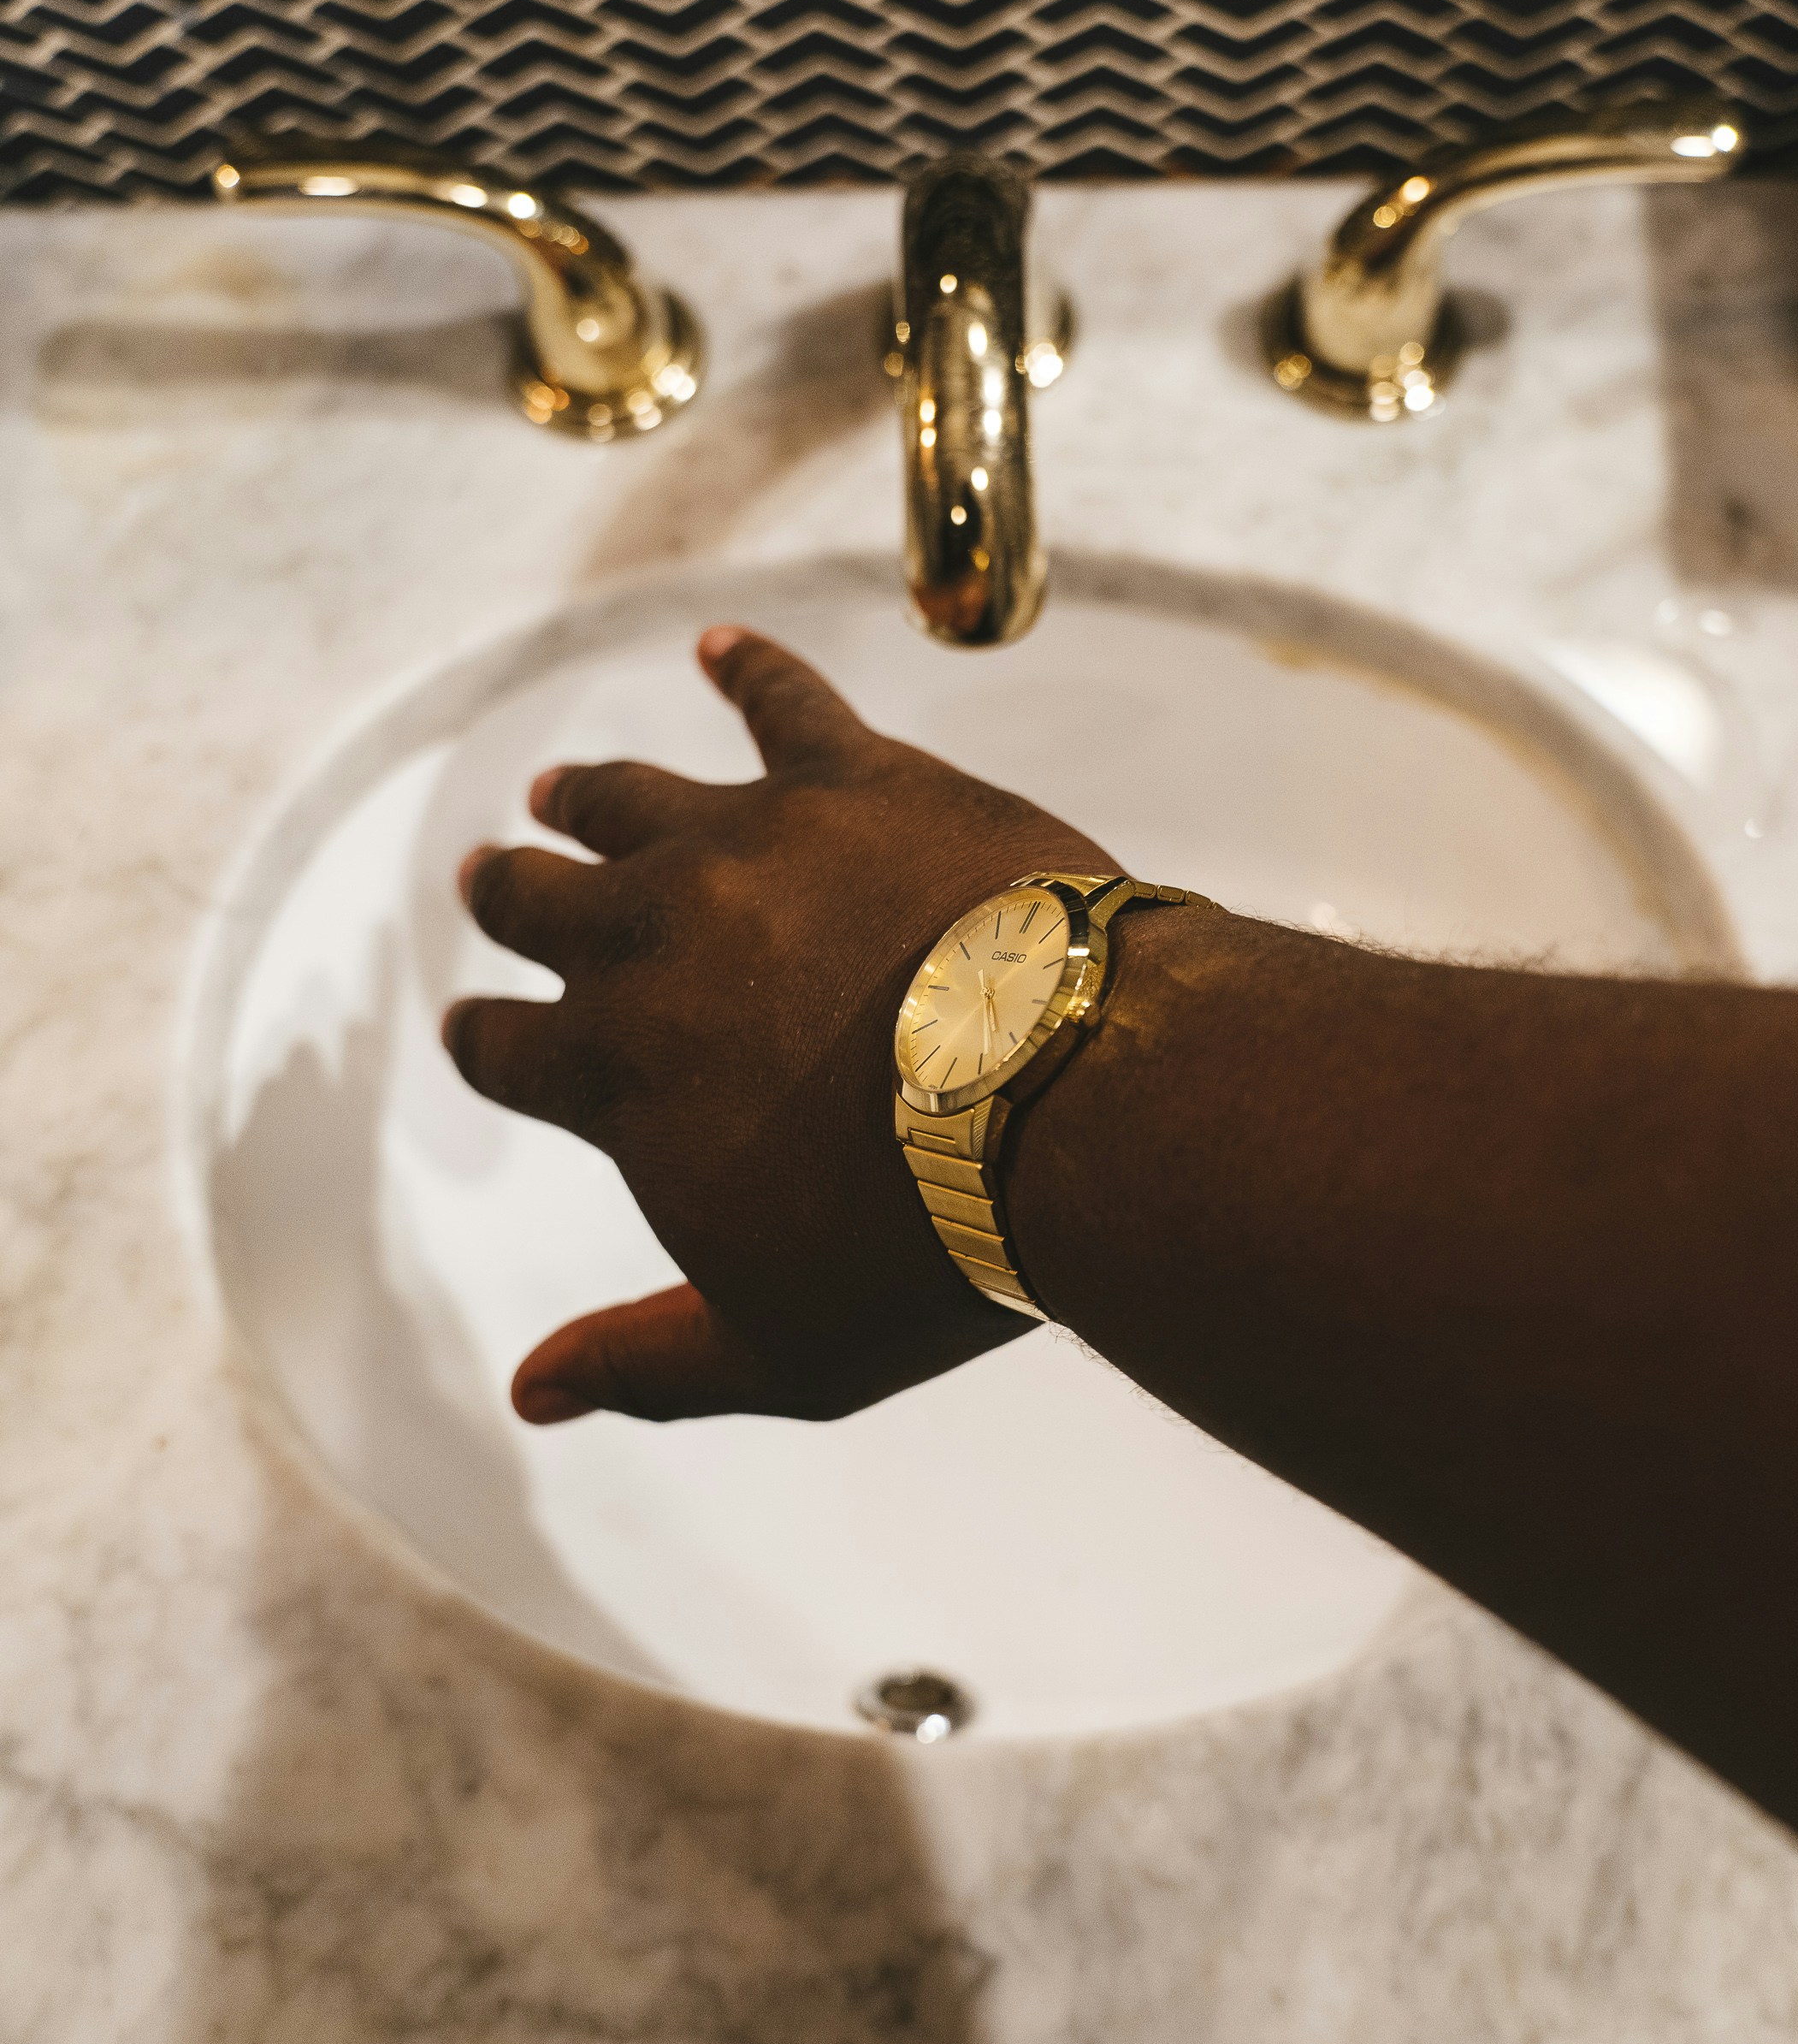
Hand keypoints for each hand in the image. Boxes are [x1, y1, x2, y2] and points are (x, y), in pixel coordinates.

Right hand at [442, 626, 1117, 1427]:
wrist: (1070, 1105)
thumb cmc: (928, 1248)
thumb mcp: (778, 1349)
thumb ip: (644, 1363)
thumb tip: (530, 1394)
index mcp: (616, 1070)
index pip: (505, 1049)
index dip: (486, 1041)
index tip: (481, 1031)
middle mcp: (652, 939)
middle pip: (540, 901)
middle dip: (510, 894)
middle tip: (495, 878)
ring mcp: (746, 845)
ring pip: (624, 798)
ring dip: (582, 796)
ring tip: (560, 789)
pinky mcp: (854, 779)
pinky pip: (781, 700)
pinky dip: (746, 669)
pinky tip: (722, 649)